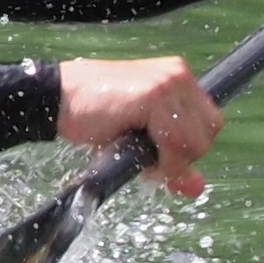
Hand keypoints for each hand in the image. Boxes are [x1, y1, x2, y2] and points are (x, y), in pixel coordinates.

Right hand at [57, 54, 218, 197]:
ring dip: (168, 160)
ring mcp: (168, 82)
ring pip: (195, 141)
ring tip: (135, 150)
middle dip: (180, 156)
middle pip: (208, 134)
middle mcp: (178, 74)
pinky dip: (160, 159)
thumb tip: (196, 187)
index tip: (158, 155)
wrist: (54, 98)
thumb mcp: (137, 138)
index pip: (209, 125)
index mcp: (177, 77)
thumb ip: (171, 160)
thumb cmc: (92, 115)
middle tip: (144, 154)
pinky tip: (133, 148)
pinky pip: (176, 142)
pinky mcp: (154, 94)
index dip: (187, 149)